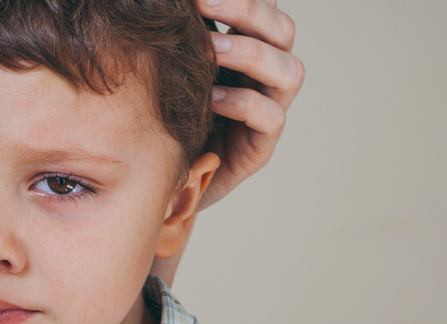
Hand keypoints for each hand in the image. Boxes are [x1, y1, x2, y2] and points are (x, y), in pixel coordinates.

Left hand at [151, 0, 302, 284]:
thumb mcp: (165, 74)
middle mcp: (263, 77)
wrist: (159, 182)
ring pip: (290, 71)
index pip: (264, 10)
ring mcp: (268, 111)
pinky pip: (271, 117)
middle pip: (283, 30)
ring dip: (249, 53)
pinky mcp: (259, 148)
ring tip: (208, 49)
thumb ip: (176, 42)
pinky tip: (210, 98)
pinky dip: (242, 103)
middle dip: (248, 11)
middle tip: (204, 4)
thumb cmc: (159, 120)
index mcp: (245, 49)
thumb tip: (156, 7)